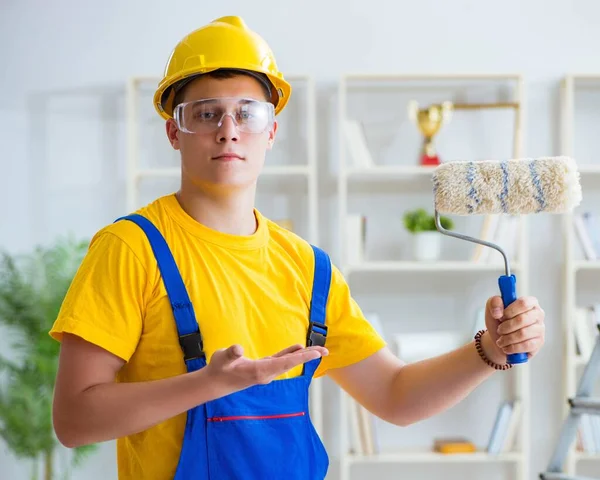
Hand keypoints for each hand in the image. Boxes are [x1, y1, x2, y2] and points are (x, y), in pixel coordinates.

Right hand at [205, 343, 327, 391]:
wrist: (214, 383)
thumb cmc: (218, 369)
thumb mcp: (222, 358)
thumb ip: (230, 354)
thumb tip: (238, 349)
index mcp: (260, 371)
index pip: (285, 363)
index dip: (302, 357)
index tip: (316, 354)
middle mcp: (266, 373)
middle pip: (291, 364)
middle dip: (308, 357)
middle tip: (325, 351)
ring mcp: (265, 372)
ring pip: (288, 362)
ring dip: (302, 356)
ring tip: (317, 350)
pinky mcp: (262, 368)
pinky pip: (280, 360)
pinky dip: (290, 354)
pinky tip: (297, 348)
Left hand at [483, 296, 545, 363]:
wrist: (499, 339)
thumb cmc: (499, 321)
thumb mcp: (492, 308)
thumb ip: (494, 303)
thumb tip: (498, 312)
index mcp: (530, 302)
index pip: (523, 303)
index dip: (510, 311)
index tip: (500, 317)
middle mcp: (538, 314)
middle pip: (522, 319)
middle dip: (506, 327)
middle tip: (499, 330)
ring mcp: (540, 328)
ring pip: (523, 334)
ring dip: (507, 338)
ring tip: (500, 340)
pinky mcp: (539, 342)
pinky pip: (526, 345)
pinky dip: (513, 347)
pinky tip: (506, 347)